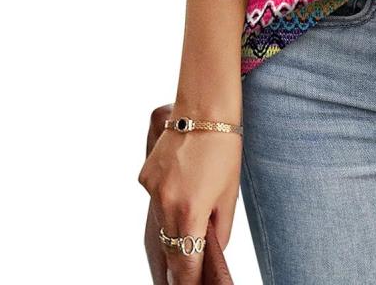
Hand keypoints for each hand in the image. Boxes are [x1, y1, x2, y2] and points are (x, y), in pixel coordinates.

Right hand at [138, 120, 241, 284]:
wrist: (205, 109)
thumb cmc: (225, 149)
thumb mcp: (230, 193)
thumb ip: (220, 227)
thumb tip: (211, 249)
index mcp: (190, 213)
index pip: (185, 262)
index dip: (189, 281)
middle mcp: (165, 205)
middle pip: (169, 246)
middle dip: (177, 261)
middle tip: (183, 274)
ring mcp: (151, 191)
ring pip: (160, 221)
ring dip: (173, 227)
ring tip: (186, 223)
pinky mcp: (145, 176)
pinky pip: (155, 198)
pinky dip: (167, 199)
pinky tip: (181, 183)